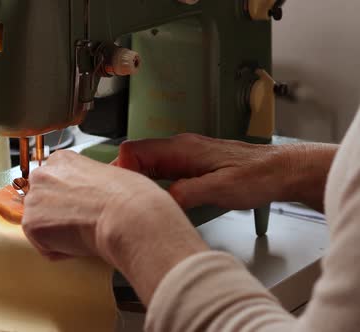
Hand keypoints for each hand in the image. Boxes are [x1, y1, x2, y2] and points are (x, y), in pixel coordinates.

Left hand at [22, 150, 206, 303]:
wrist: (128, 218)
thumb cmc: (130, 199)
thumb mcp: (110, 175)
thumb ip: (89, 183)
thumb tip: (90, 197)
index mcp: (62, 159)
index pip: (55, 184)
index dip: (71, 202)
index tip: (84, 209)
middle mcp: (43, 174)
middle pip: (43, 203)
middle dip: (59, 216)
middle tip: (84, 223)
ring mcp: (34, 199)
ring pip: (41, 225)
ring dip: (59, 234)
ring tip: (85, 233)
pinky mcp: (31, 225)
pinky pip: (43, 246)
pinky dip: (60, 251)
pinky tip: (80, 242)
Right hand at [113, 134, 334, 211]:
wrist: (281, 171)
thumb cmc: (258, 176)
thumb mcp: (222, 189)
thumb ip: (188, 192)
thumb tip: (160, 201)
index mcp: (181, 148)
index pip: (134, 150)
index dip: (122, 169)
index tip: (122, 191)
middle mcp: (179, 148)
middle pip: (135, 157)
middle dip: (125, 178)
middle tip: (123, 203)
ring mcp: (184, 155)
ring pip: (146, 164)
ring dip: (138, 182)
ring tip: (135, 203)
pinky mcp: (190, 165)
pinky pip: (160, 171)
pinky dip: (151, 184)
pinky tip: (156, 200)